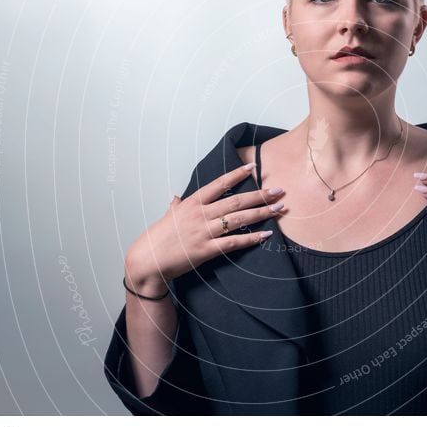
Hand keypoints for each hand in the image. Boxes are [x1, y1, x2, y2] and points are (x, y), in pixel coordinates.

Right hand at [124, 163, 285, 290]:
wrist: (148, 260)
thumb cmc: (158, 238)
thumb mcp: (168, 217)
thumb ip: (176, 206)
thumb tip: (176, 198)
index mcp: (192, 203)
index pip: (219, 184)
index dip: (237, 174)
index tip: (254, 167)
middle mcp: (200, 214)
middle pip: (235, 201)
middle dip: (259, 195)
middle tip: (278, 190)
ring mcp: (204, 232)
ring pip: (238, 220)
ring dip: (261, 213)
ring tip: (279, 209)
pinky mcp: (206, 250)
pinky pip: (234, 242)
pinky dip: (251, 238)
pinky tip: (266, 235)